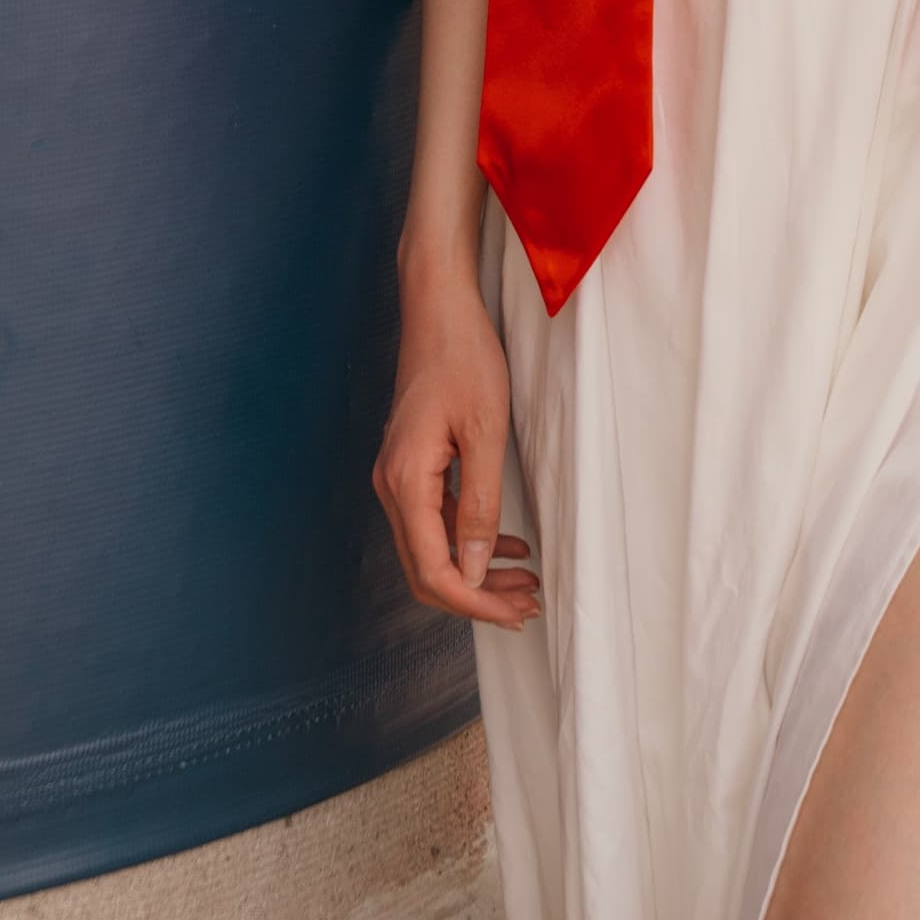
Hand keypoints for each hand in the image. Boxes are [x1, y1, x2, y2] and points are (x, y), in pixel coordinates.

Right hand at [373, 278, 542, 628]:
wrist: (439, 306)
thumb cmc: (464, 358)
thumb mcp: (484, 432)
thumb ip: (480, 504)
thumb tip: (474, 570)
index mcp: (405, 482)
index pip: (433, 570)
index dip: (475, 601)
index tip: (517, 613)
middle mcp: (392, 486)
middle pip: (428, 569)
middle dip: (478, 595)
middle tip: (527, 607)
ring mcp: (399, 476)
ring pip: (433, 548)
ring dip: (477, 570)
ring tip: (526, 583)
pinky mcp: (412, 465)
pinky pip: (436, 520)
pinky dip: (471, 538)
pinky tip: (508, 543)